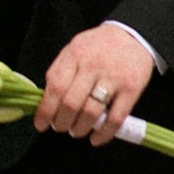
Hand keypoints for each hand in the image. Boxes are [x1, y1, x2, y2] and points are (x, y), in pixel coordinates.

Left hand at [37, 24, 152, 144]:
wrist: (132, 36)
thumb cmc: (98, 46)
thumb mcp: (74, 49)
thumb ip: (60, 71)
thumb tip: (45, 101)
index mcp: (75, 55)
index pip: (55, 87)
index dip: (46, 110)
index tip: (41, 124)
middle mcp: (93, 65)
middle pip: (71, 103)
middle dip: (61, 122)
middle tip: (60, 127)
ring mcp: (113, 77)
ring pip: (91, 112)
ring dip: (80, 128)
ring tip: (76, 131)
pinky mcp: (131, 89)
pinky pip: (115, 118)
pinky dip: (104, 133)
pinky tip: (96, 138)